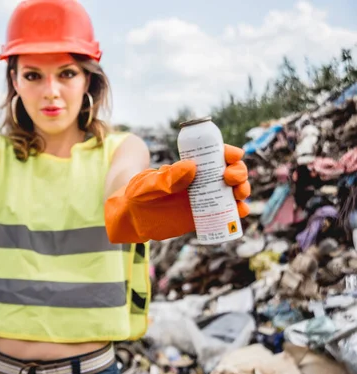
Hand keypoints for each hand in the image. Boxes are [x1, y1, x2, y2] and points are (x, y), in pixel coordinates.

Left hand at [105, 144, 250, 242]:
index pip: (214, 155)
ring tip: (239, 196)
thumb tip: (191, 166)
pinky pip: (226, 212)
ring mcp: (204, 198)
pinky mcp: (203, 216)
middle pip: (229, 172)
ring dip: (242, 190)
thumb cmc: (138, 194)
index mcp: (189, 167)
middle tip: (231, 179)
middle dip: (238, 173)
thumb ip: (166, 178)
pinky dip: (237, 212)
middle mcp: (200, 180)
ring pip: (231, 191)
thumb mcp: (148, 184)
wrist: (132, 218)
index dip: (228, 153)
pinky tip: (240, 212)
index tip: (233, 156)